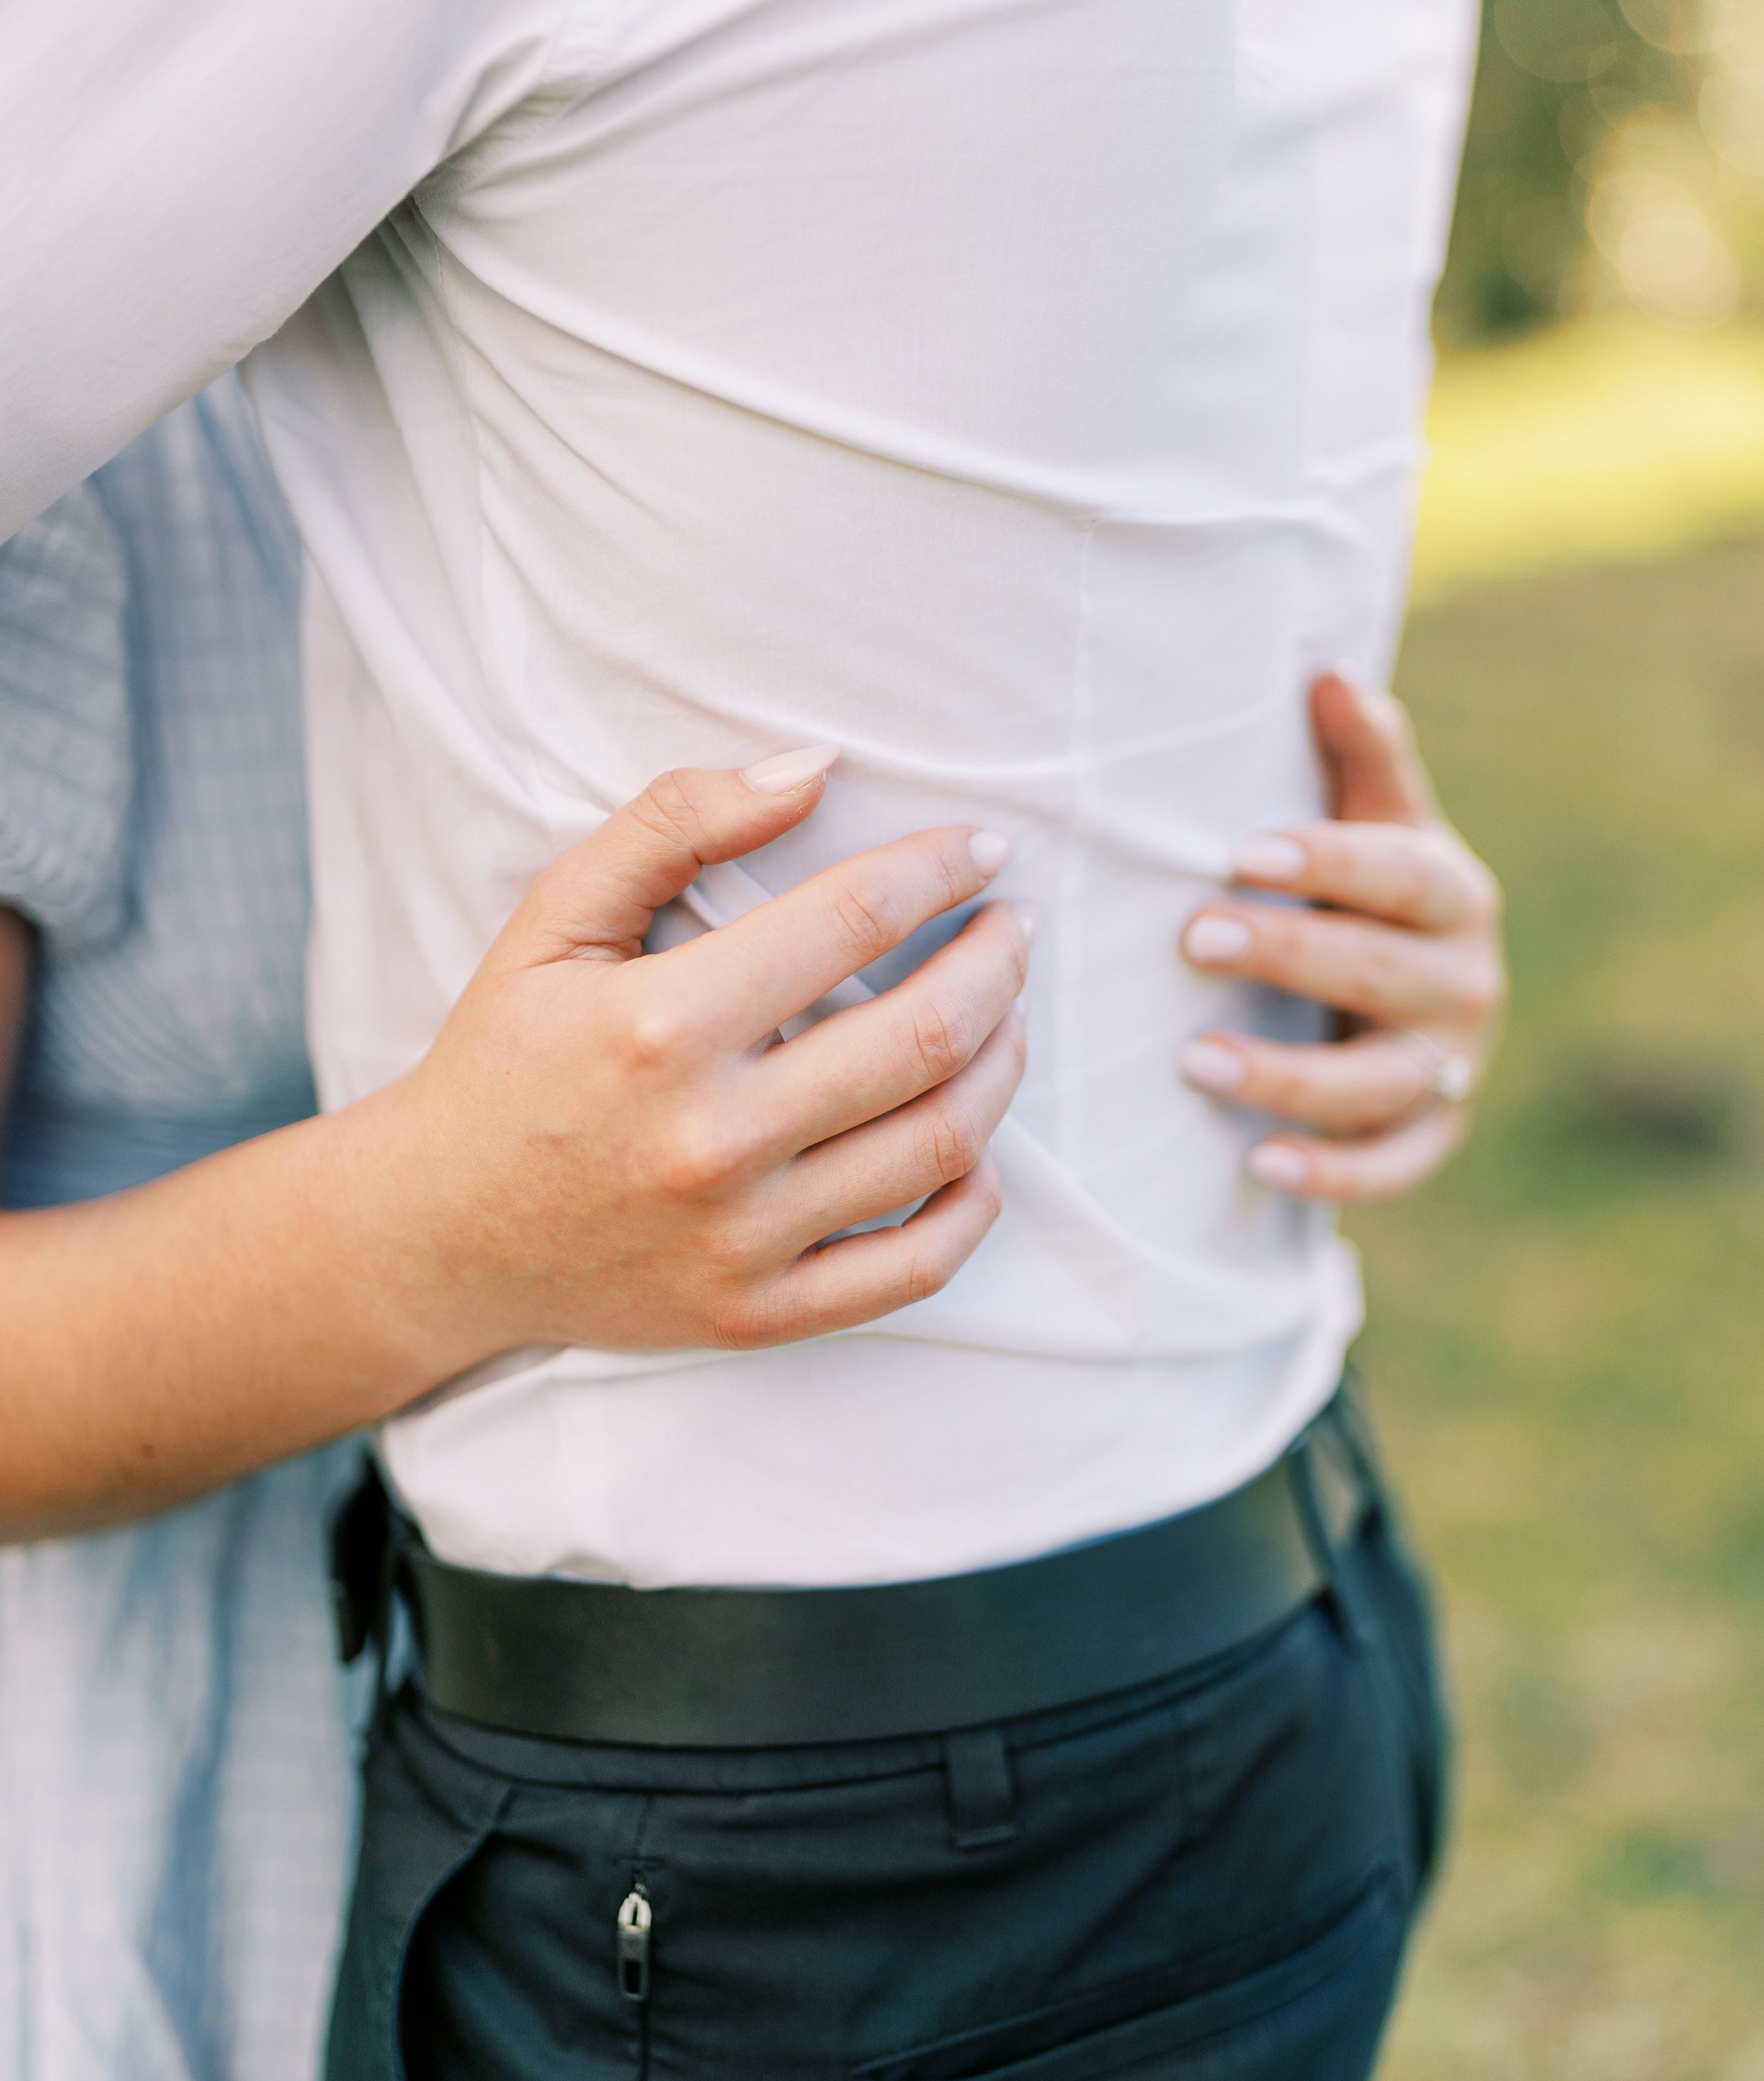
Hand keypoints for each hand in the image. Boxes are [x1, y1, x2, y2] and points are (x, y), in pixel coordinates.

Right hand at [384, 748, 1028, 1357]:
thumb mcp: (554, 916)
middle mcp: (711, 1137)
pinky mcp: (759, 1314)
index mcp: (662, 1024)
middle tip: (1013, 927)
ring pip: (940, 1143)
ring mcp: (741, 1237)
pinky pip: (917, 1266)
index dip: (939, 869)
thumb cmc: (503, 1058)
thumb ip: (676, 821)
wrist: (433, 1233)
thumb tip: (816, 767)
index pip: (853, 920)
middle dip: (997, 962)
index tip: (984, 846)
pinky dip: (974, 1205)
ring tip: (1008, 1016)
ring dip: (1002, 1064)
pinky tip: (977, 1148)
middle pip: (924, 1034)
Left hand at [1175, 673, 1502, 1203]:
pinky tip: (1259, 1165)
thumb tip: (1328, 672)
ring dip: (1288, 1078)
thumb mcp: (1374, 819)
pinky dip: (1332, 1175)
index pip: (1398, 875)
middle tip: (1192, 936)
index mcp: (1451, 894)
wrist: (1412, 995)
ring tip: (1193, 1062)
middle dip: (1289, 956)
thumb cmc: (1368, 890)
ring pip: (1378, 1085)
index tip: (1242, 852)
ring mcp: (1450, 1067)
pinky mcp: (1430, 1137)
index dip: (1328, 862)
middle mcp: (1465, 983)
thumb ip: (1360, 756)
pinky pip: (1390, 1168)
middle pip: (1381, 974)